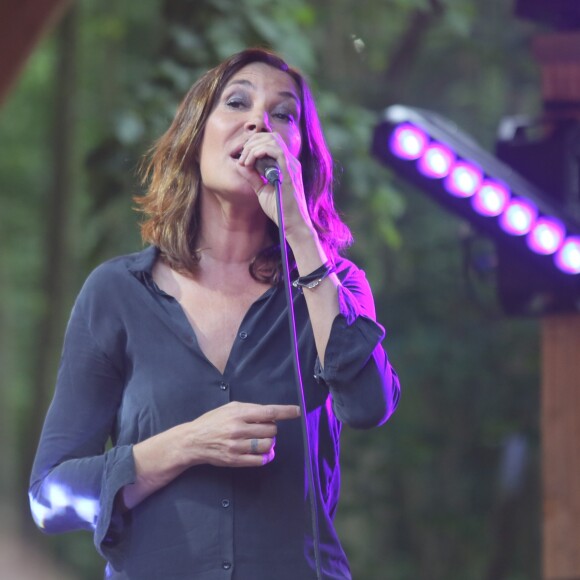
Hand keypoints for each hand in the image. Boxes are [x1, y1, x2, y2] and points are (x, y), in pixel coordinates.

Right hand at [184, 401, 300, 467]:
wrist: (193, 441)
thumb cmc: (213, 421)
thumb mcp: (230, 408)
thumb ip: (250, 410)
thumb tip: (271, 415)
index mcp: (238, 413)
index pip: (268, 412)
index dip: (285, 412)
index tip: (297, 411)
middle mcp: (239, 429)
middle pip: (271, 430)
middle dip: (272, 429)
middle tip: (264, 429)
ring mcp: (237, 446)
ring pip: (268, 445)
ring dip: (270, 443)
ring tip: (261, 440)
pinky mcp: (235, 460)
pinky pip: (260, 460)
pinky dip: (266, 456)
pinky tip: (263, 452)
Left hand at [236, 132, 313, 240]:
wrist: (292, 223)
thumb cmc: (279, 209)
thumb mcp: (262, 189)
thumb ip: (252, 176)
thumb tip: (240, 164)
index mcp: (286, 165)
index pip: (271, 142)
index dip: (254, 144)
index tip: (243, 159)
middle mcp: (291, 162)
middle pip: (271, 137)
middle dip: (252, 143)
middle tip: (242, 158)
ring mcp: (292, 165)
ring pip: (273, 140)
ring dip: (254, 147)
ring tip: (245, 160)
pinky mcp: (290, 172)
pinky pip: (277, 151)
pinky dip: (261, 151)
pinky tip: (252, 160)